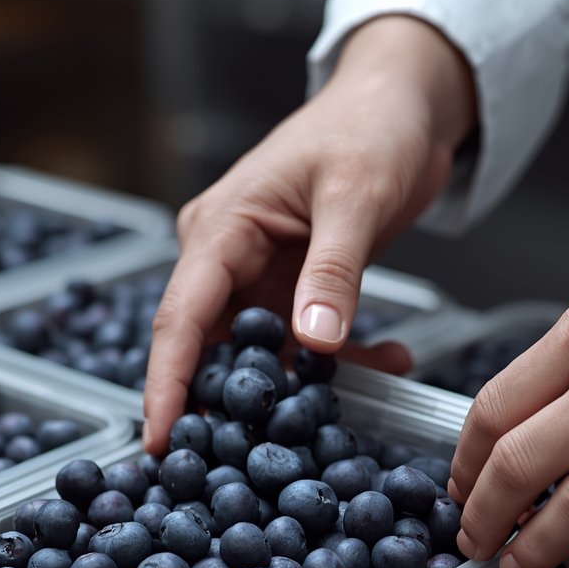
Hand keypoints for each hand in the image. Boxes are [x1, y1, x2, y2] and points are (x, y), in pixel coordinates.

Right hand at [142, 15, 476, 453]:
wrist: (404, 104)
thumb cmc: (370, 126)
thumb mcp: (356, 195)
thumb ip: (334, 270)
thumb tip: (313, 342)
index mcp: (221, 229)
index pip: (181, 318)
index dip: (167, 385)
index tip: (164, 442)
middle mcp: (227, 260)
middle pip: (211, 349)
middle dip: (232, 405)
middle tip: (254, 463)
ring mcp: (260, 279)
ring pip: (262, 356)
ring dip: (303, 388)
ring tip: (344, 414)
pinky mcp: (294, 290)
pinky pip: (305, 344)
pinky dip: (342, 363)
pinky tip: (389, 363)